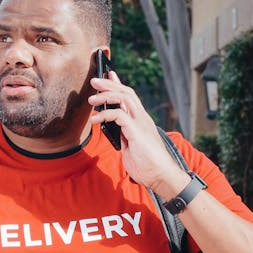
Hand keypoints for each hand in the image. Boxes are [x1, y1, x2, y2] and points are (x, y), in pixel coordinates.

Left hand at [89, 70, 188, 198]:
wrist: (160, 176)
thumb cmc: (146, 164)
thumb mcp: (130, 146)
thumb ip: (123, 134)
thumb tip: (112, 128)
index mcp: (140, 121)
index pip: (129, 97)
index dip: (117, 85)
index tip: (107, 76)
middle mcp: (142, 118)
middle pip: (126, 92)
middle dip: (109, 84)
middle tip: (94, 81)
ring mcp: (140, 123)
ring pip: (123, 99)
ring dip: (106, 96)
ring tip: (91, 99)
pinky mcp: (137, 131)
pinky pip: (119, 115)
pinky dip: (106, 114)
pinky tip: (96, 120)